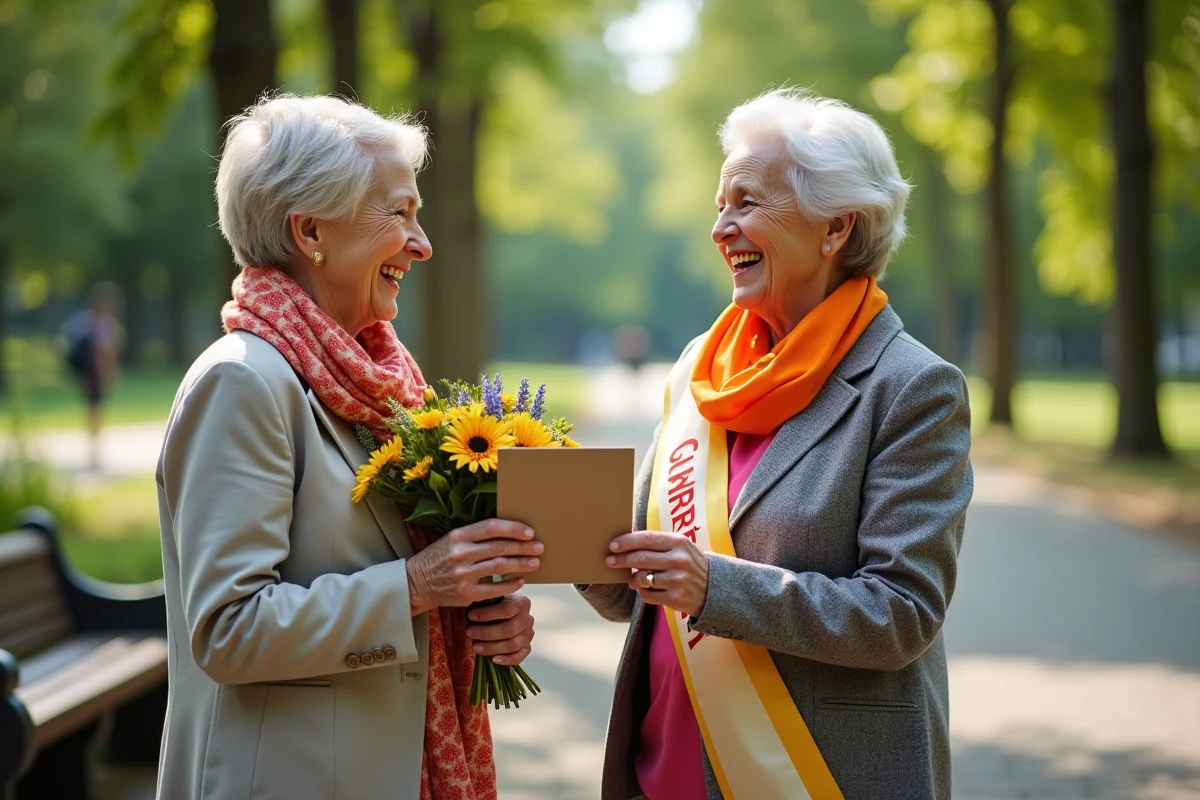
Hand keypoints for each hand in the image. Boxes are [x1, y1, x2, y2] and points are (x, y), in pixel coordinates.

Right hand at [406, 519, 542, 614]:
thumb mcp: (452, 539)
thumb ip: (476, 536)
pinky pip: (495, 589)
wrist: (416, 582)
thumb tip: (508, 533)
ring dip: (521, 564)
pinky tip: (520, 580)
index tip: (529, 532)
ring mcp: (463, 574)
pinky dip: (510, 584)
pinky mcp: (466, 593)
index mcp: (458, 536)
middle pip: (499, 547)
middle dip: (523, 547)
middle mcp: (460, 553)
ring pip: (500, 567)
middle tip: (539, 547)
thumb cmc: (440, 558)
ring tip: (535, 562)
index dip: (513, 528)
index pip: (491, 527)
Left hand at [466, 594, 534, 665]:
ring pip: (513, 644)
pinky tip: (493, 660)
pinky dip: (507, 660)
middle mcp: (528, 619)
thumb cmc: (494, 606)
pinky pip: (519, 657)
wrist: (504, 617)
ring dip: (492, 647)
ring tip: (475, 648)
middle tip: (469, 632)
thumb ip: (486, 601)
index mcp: (521, 603)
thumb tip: (469, 605)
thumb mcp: (493, 599)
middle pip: (509, 629)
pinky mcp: (526, 648)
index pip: (507, 609)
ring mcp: (528, 635)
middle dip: (486, 632)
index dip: (488, 614)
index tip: (470, 616)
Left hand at [606, 531, 708, 617]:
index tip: (612, 545)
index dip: (626, 542)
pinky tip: (647, 589)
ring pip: (641, 578)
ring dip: (632, 579)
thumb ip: (657, 543)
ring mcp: (677, 579)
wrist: (714, 588)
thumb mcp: (679, 547)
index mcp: (678, 542)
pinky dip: (642, 592)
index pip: (646, 539)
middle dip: (621, 560)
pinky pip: (647, 595)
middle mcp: (679, 559)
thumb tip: (625, 541)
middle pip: (640, 558)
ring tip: (633, 579)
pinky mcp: (675, 598)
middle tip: (610, 561)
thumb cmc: (688, 563)